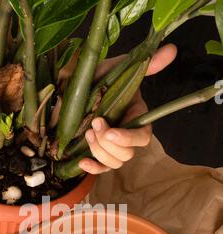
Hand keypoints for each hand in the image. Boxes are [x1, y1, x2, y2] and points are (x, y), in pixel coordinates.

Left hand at [79, 44, 176, 174]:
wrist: (75, 89)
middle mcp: (127, 135)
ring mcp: (113, 147)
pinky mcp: (99, 155)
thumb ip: (147, 64)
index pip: (142, 137)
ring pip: (115, 163)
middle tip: (94, 125)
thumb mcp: (119, 68)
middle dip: (108, 143)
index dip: (128, 138)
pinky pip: (101, 169)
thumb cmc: (101, 78)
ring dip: (100, 152)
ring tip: (87, 134)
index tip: (110, 132)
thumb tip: (171, 50)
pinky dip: (93, 169)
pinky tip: (82, 163)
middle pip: (127, 154)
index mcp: (136, 117)